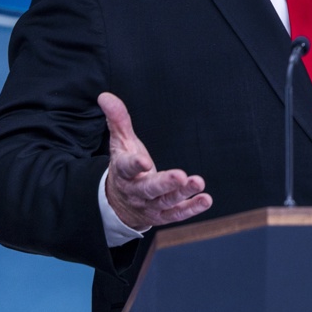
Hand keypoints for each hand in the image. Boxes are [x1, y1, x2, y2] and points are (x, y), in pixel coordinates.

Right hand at [99, 92, 211, 230]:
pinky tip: (205, 200)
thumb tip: (105, 96)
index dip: (135, 165)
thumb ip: (118, 120)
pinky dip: (191, 208)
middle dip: (164, 183)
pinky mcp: (162, 216)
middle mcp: (136, 191)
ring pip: (165, 201)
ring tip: (198, 182)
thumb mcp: (121, 144)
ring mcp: (149, 205)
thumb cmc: (125, 167)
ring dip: (183, 193)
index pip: (126, 168)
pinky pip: (177, 214)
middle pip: (149, 189)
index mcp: (124, 172)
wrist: (118, 205)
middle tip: (181, 176)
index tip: (144, 161)